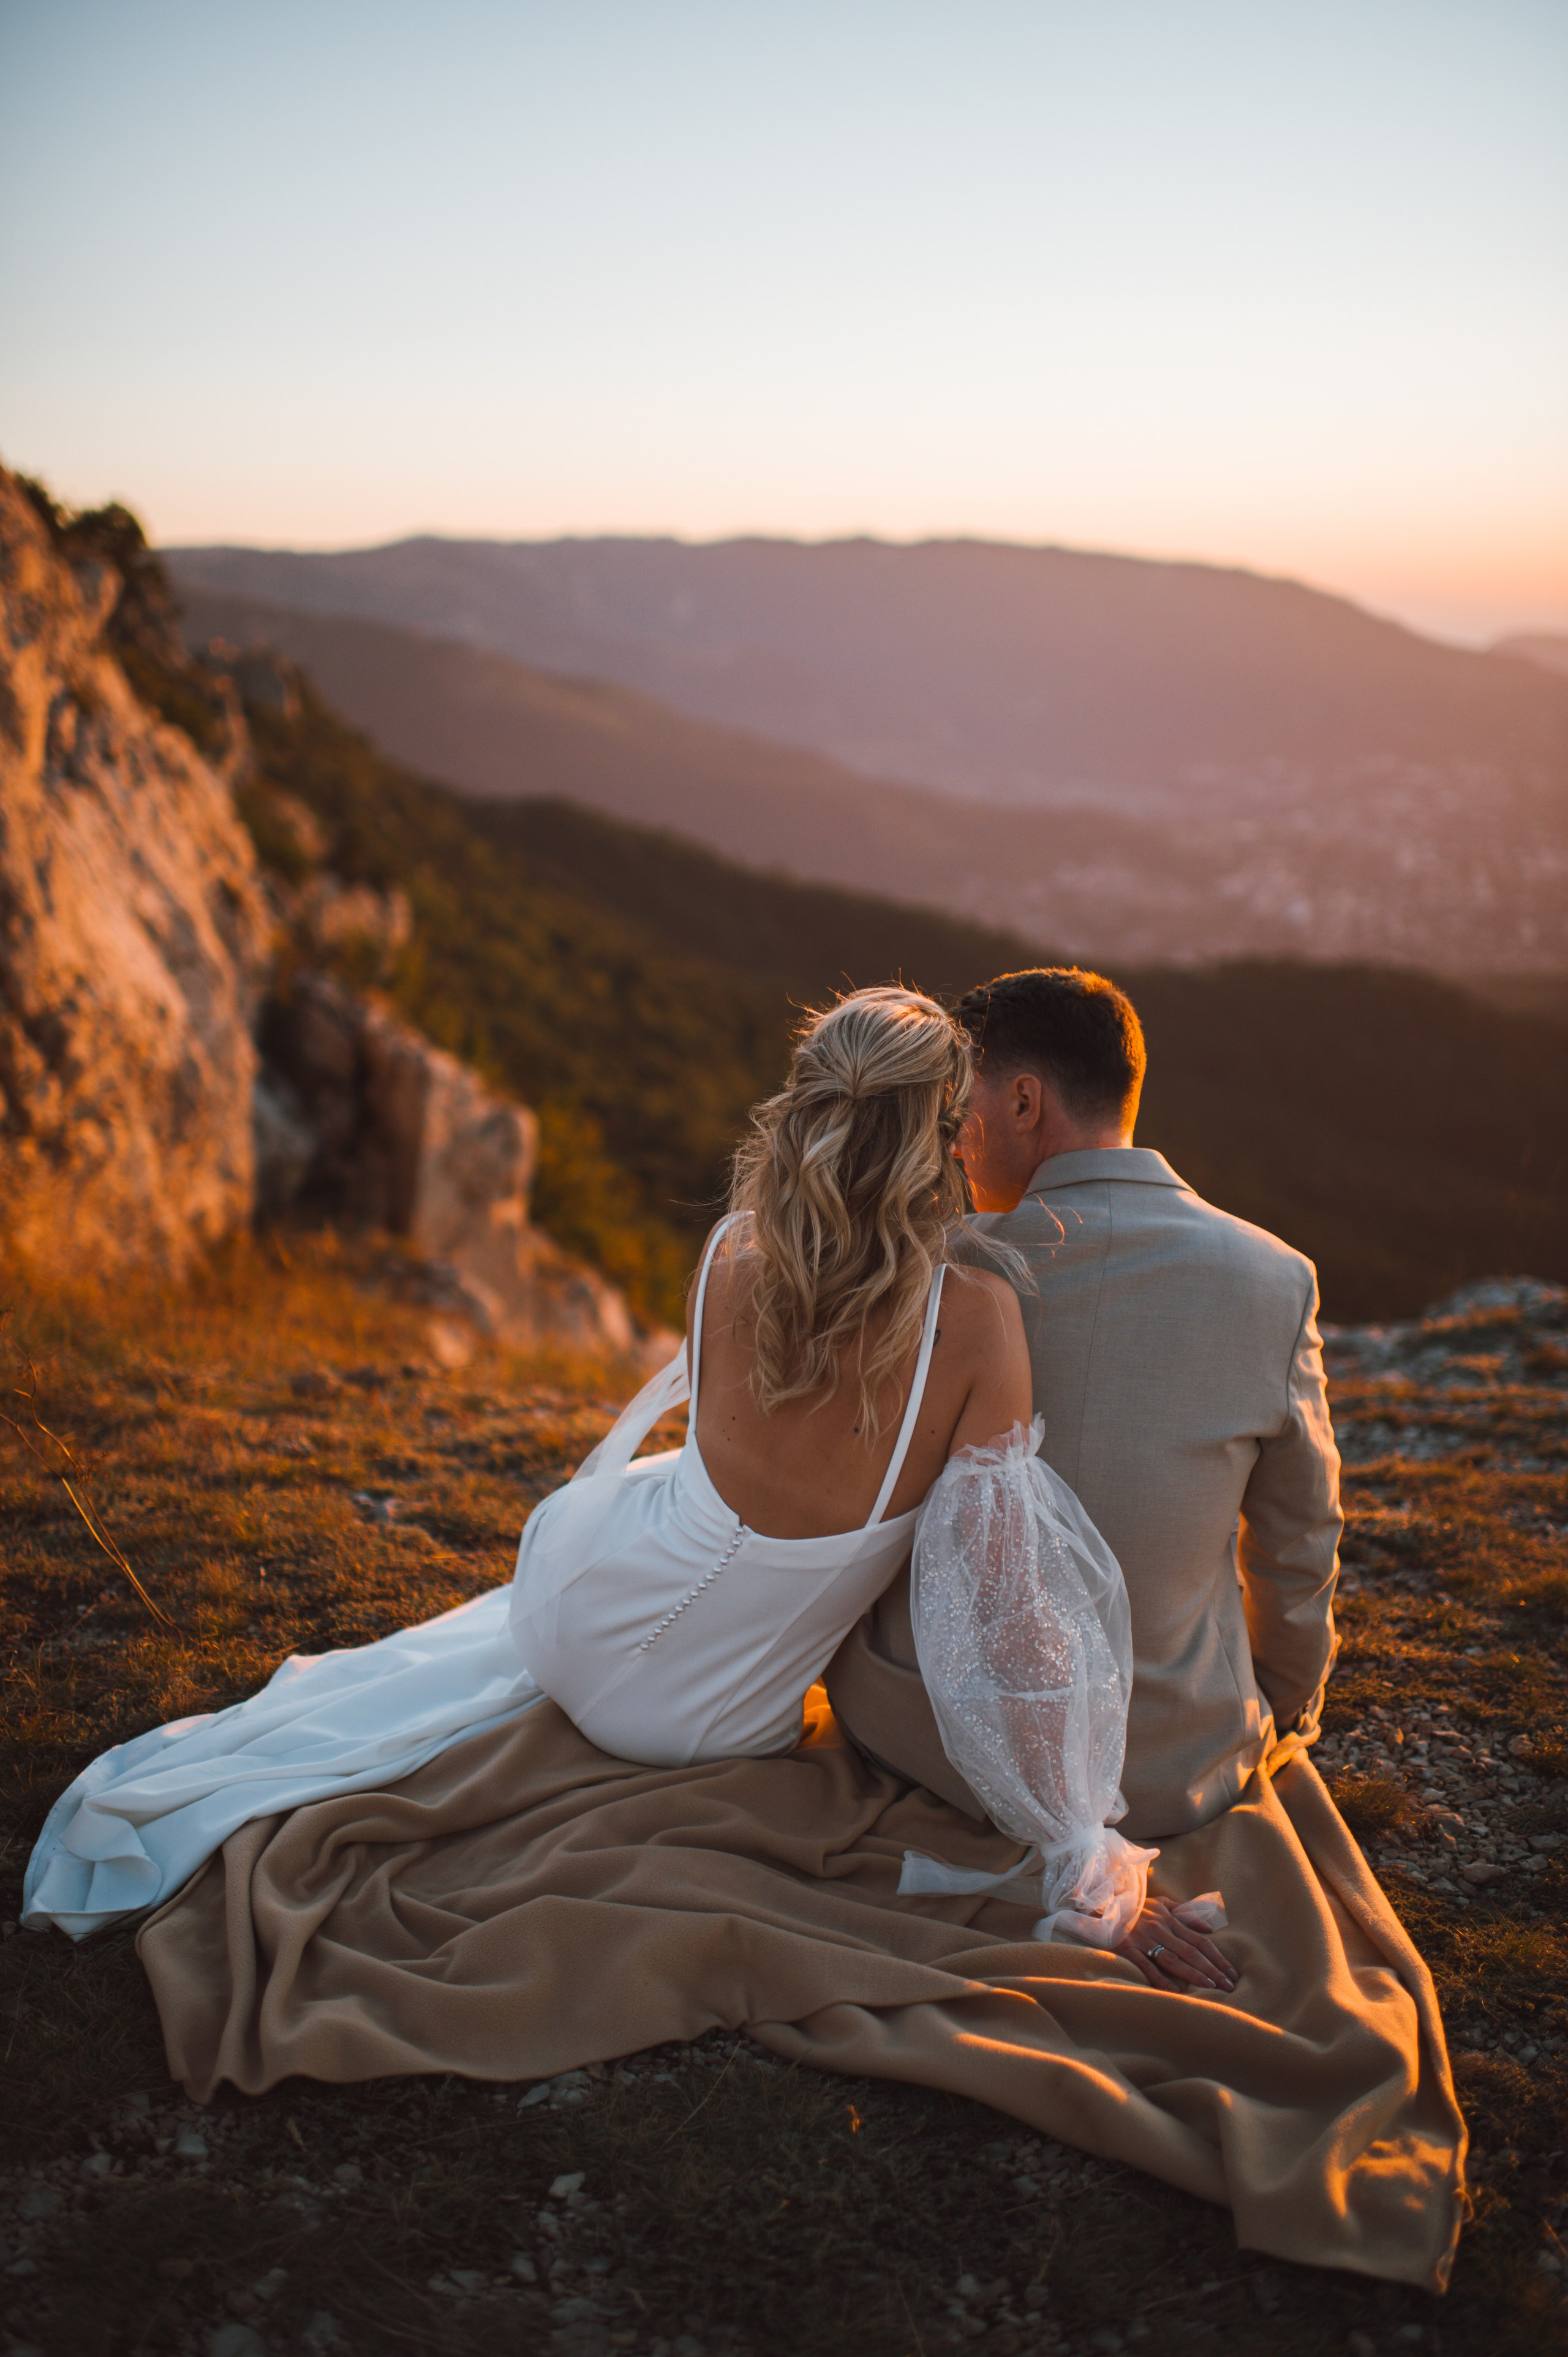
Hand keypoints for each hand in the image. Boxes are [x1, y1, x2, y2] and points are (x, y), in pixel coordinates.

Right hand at [1116, 1895, 1237, 1994]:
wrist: (1101, 1903)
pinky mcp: (1128, 1950)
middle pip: (1192, 1953)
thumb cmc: (1134, 1906)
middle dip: (1213, 1970)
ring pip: (1174, 1960)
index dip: (1218, 1957)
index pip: (1200, 1941)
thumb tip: (1208, 1929)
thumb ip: (1184, 1913)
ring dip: (1194, 1975)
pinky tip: (1175, 1992)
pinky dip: (1161, 1980)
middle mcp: (1160, 1930)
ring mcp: (1144, 1940)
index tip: (1232, 1972)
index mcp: (1169, 1920)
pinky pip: (1147, 1967)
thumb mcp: (1160, 1903)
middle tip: (1228, 1986)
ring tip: (1210, 1988)